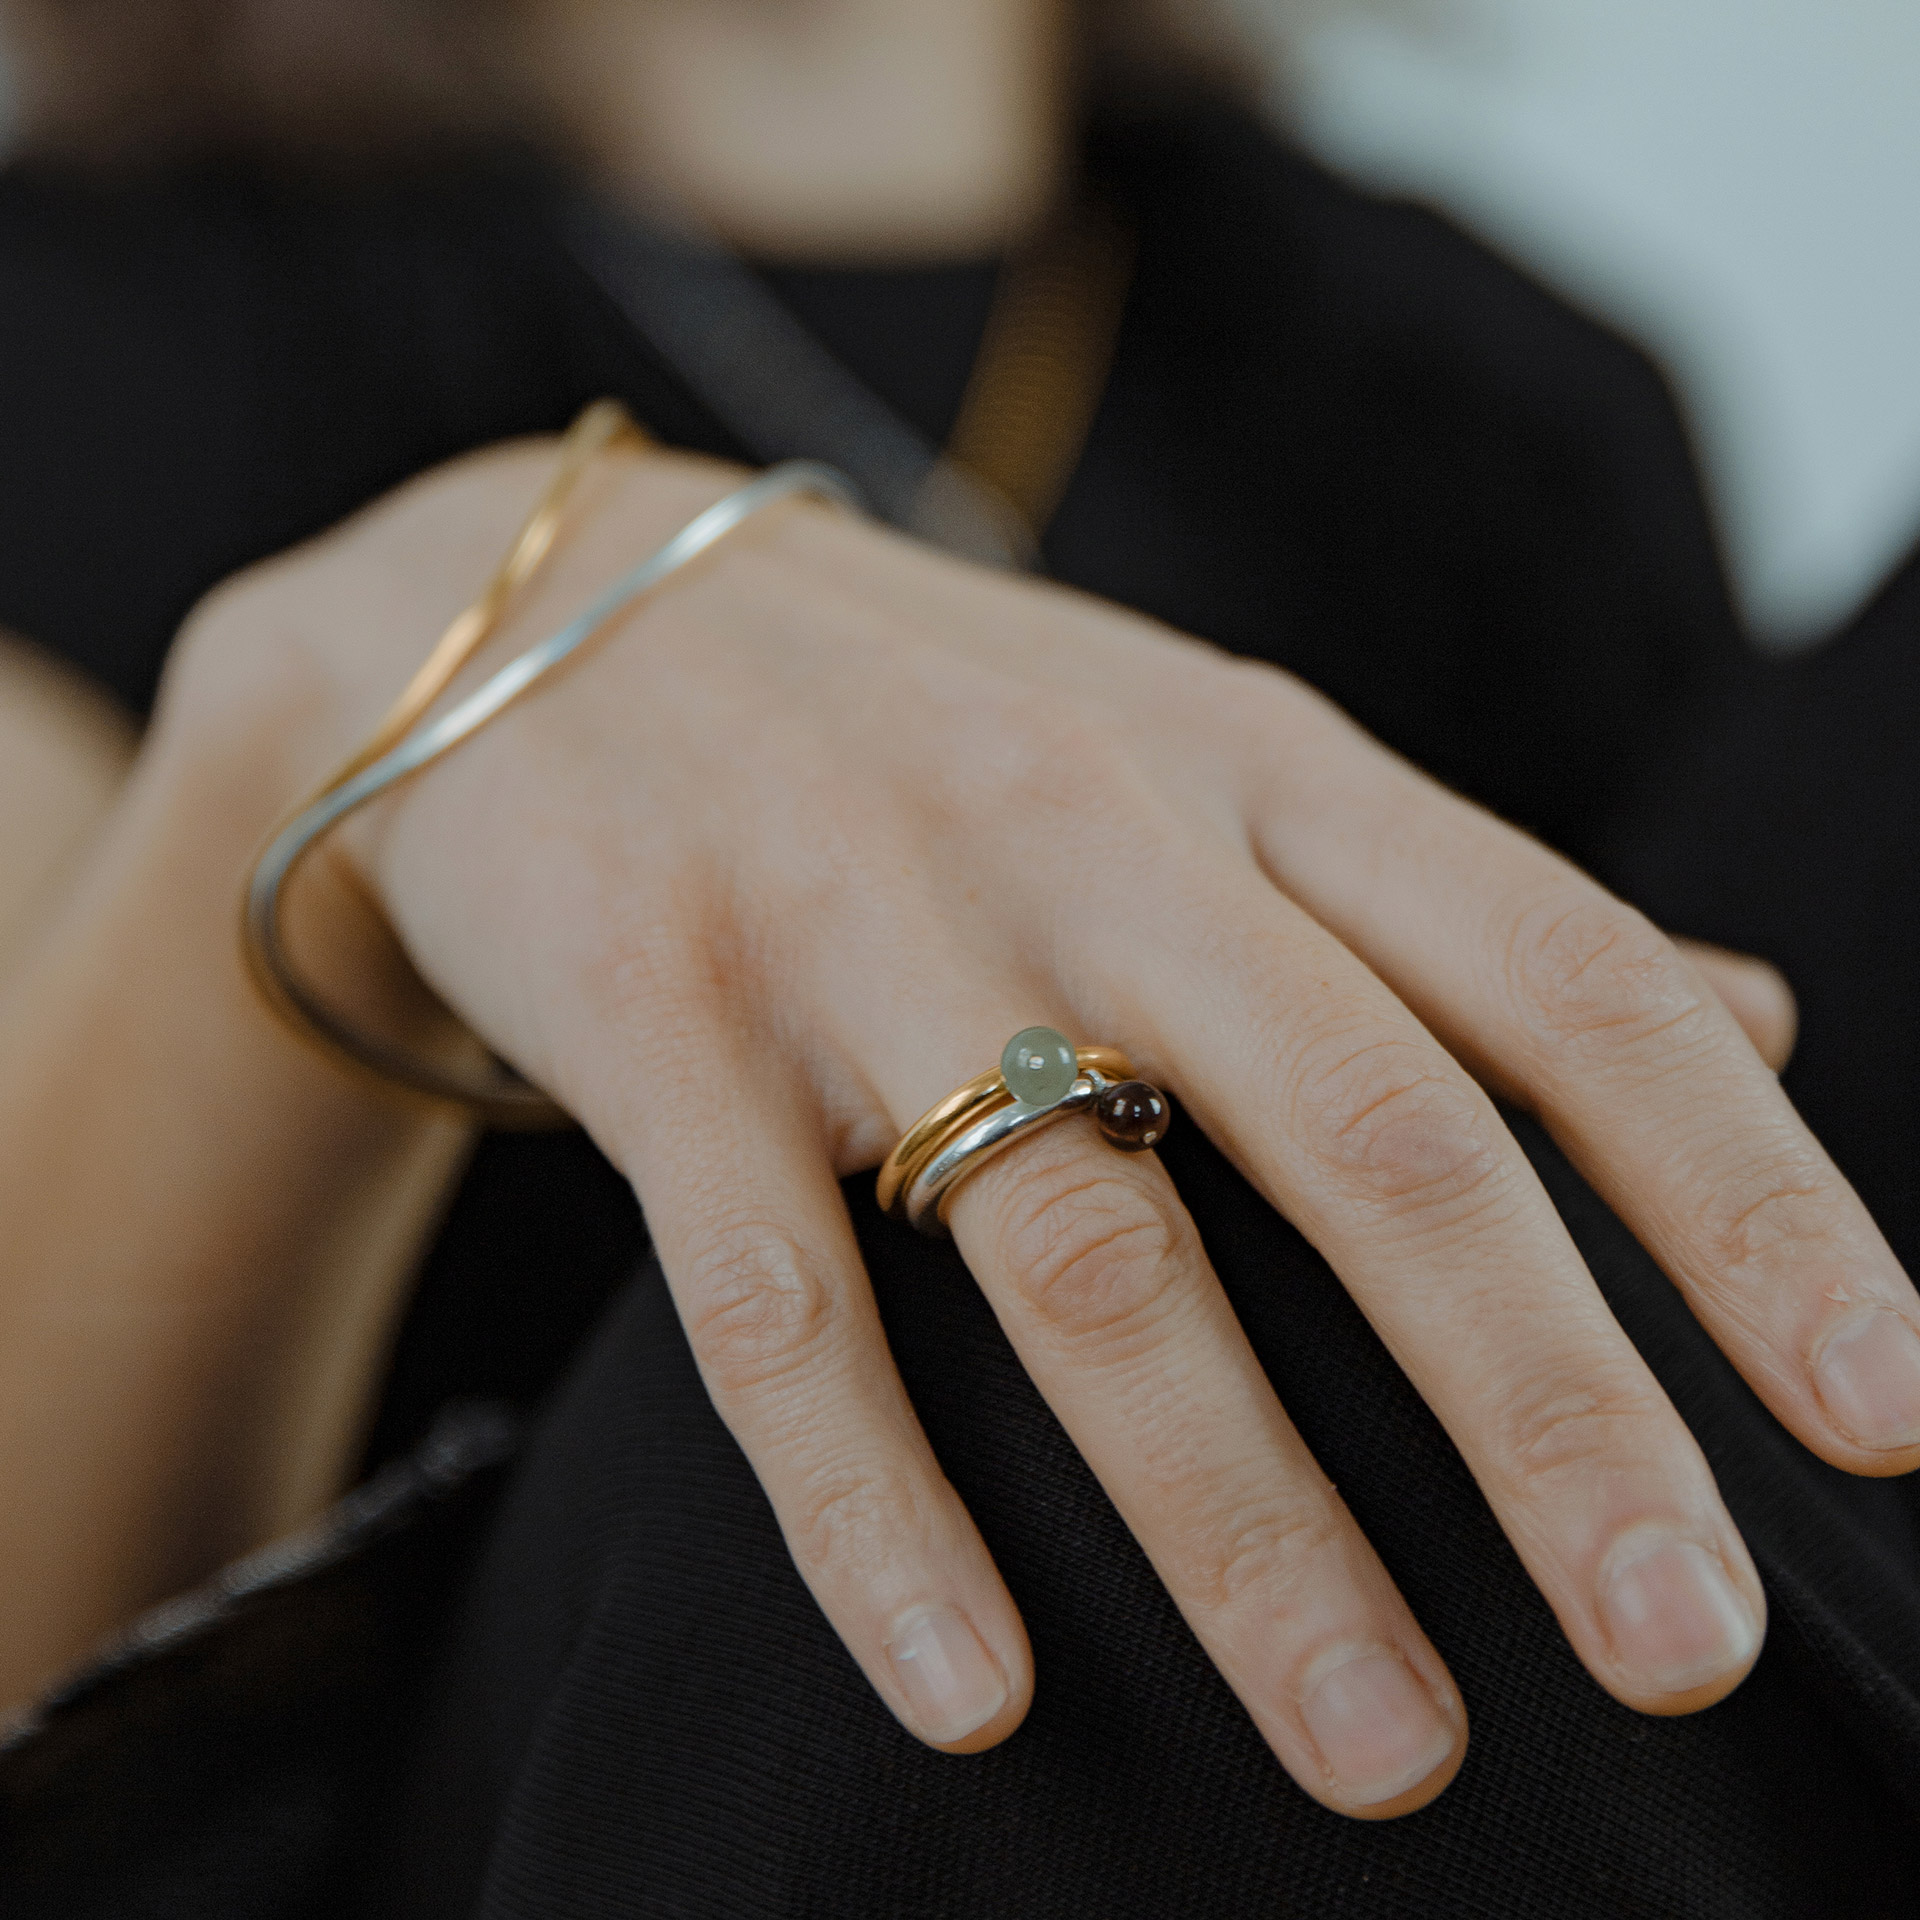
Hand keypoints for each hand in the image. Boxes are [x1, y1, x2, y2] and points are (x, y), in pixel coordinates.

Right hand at [169, 439, 1917, 1818]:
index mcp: (1258, 768)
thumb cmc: (937, 720)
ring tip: (1380, 1750)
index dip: (1743, 1195)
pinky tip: (971, 1696)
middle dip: (1548, 1401)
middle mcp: (1085, 834)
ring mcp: (861, 928)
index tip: (1887, 1419)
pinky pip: (775, 1304)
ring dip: (1242, 1519)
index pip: (1559, 971)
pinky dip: (875, 1509)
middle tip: (1690, 1646)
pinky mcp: (662, 1024)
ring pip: (1085, 1247)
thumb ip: (1454, 898)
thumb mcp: (1214, 747)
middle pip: (1367, 1128)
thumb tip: (1754, 1020)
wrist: (560, 619)